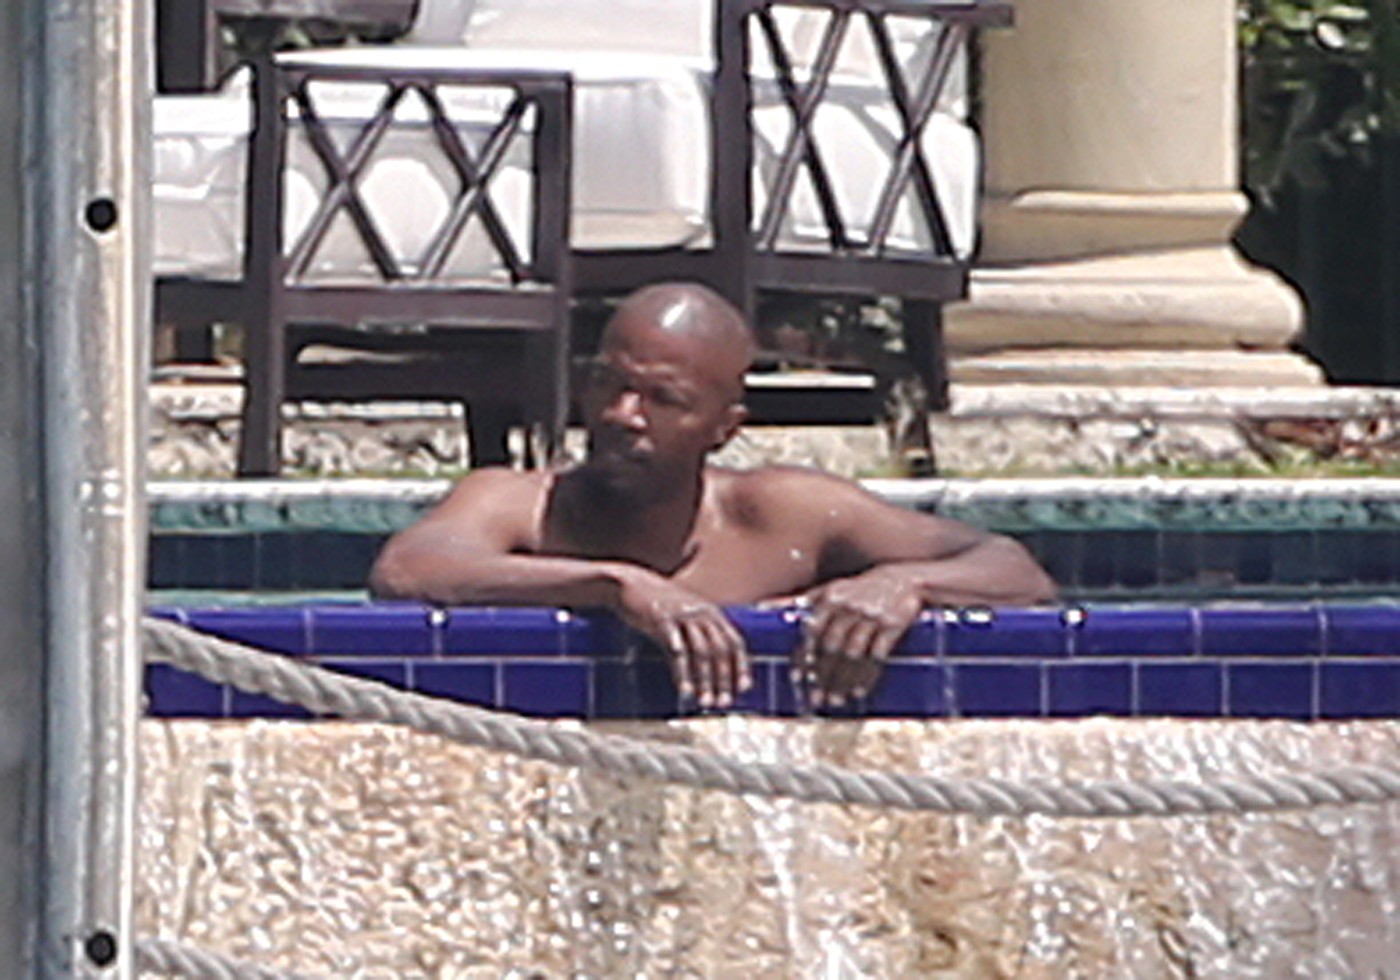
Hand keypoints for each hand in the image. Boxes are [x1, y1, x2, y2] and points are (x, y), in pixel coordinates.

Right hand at [617, 572, 750, 708]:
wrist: (631, 585)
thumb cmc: (659, 606)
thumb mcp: (685, 615)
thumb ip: (700, 633)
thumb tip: (712, 666)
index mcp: (711, 613)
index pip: (734, 642)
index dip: (741, 665)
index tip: (744, 689)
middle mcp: (701, 613)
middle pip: (720, 650)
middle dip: (724, 679)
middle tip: (723, 703)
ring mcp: (682, 615)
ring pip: (700, 652)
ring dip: (705, 680)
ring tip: (704, 702)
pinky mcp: (662, 620)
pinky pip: (676, 649)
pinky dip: (682, 671)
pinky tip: (683, 689)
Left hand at [795, 570, 922, 707]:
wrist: (903, 580)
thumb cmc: (859, 589)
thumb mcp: (831, 588)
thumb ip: (801, 600)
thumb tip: (762, 608)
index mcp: (830, 598)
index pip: (812, 632)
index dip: (804, 657)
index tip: (798, 679)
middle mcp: (849, 607)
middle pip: (831, 647)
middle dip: (822, 676)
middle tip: (816, 699)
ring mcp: (871, 616)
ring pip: (853, 654)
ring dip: (843, 681)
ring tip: (835, 701)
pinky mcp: (892, 625)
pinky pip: (877, 656)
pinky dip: (867, 676)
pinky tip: (858, 692)